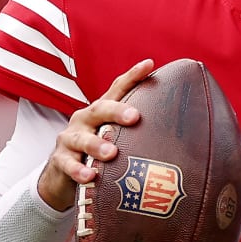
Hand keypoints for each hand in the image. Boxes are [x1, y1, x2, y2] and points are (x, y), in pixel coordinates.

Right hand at [37, 58, 154, 210]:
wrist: (61, 176)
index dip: (132, 76)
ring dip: (97, 144)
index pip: (117, 90)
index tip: (149, 64)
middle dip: (116, 111)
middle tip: (135, 117)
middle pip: (99, 109)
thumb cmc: (96, 153)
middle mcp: (84, 120)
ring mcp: (70, 139)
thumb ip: (137, 133)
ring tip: (112, 153)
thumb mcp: (114, 137)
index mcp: (100, 112)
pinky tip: (90, 177)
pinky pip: (68, 165)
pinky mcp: (61, 160)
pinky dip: (78, 170)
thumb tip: (180, 136)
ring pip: (82, 138)